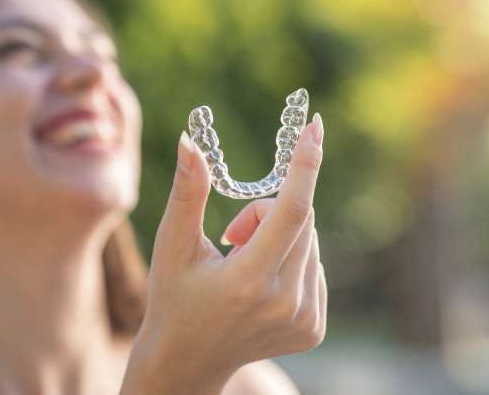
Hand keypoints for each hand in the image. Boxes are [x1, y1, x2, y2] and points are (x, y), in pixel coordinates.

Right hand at [122, 115, 325, 394]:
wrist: (187, 360)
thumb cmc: (173, 296)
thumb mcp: (173, 244)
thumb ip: (188, 192)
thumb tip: (190, 140)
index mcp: (248, 281)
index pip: (292, 211)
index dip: (305, 164)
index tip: (315, 127)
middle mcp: (285, 303)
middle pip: (299, 219)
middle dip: (267, 210)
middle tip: (231, 234)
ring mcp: (304, 319)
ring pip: (310, 240)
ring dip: (279, 235)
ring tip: (241, 263)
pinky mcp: (315, 328)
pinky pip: (314, 264)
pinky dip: (290, 257)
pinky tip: (259, 283)